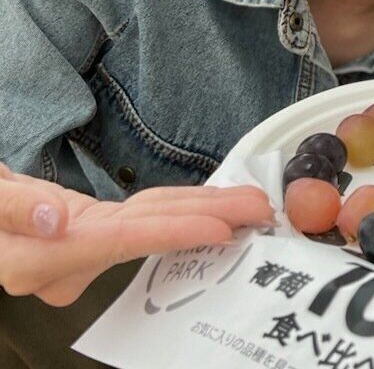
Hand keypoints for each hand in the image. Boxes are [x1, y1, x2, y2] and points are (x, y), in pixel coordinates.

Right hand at [0, 162, 273, 306]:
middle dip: (209, 220)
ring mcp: (83, 249)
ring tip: (248, 204)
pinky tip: (211, 206)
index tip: (222, 229)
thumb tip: (55, 220)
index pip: (122, 239)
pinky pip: (142, 220)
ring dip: (202, 213)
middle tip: (259, 209)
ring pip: (151, 225)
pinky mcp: (91, 232)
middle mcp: (68, 260)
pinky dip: (177, 209)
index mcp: (42, 255)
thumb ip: (15, 208)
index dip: (174, 234)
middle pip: (150, 233)